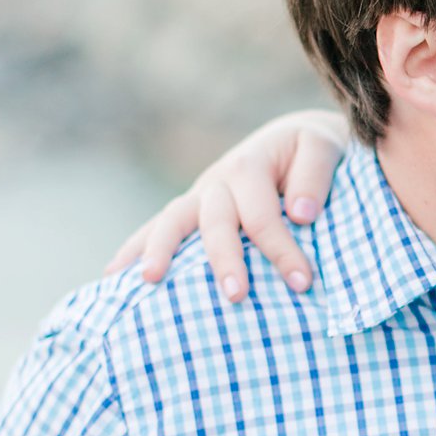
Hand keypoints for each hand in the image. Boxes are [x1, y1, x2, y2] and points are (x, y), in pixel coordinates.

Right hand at [105, 109, 349, 294]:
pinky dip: (134, 248)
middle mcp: (218, 180)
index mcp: (251, 166)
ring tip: (147, 281)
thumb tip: (301, 214)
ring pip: (172, 220)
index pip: (263, 216)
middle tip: (236, 296)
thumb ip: (314, 176)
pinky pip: (157, 227)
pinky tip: (112, 277)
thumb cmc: (311, 150)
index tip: (302, 283)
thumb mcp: (322, 148)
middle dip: (224, 260)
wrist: (293, 139)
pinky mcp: (190, 209)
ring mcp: (199, 195)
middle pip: (215, 221)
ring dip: (159, 250)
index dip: (282, 250)